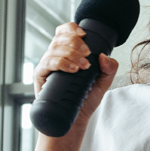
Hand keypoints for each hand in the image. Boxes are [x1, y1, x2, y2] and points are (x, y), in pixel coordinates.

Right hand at [34, 22, 118, 139]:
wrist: (73, 122)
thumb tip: (104, 56)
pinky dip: (61, 63)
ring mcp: (46, 66)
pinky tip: (73, 69)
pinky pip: (48, 63)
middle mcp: (55, 57)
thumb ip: (109, 69)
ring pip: (54, 49)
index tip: (84, 35)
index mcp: (66, 53)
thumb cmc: (84, 101)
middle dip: (75, 42)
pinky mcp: (40, 77)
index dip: (71, 28)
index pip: (64, 32)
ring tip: (83, 67)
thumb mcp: (102, 84)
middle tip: (88, 54)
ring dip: (71, 54)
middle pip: (59, 38)